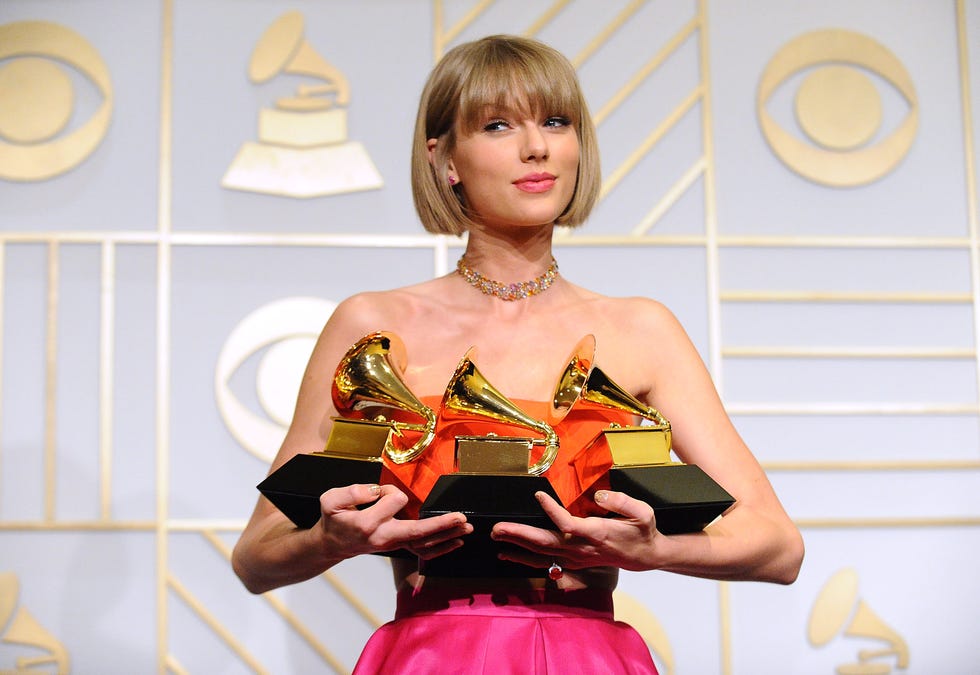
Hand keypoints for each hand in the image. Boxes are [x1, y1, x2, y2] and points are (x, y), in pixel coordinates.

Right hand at [316, 483, 472, 559]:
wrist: (332, 544)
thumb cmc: (334, 519)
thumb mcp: (331, 500)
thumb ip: (352, 492)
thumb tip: (375, 490)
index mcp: (368, 524)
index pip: (393, 500)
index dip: (389, 490)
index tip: (378, 492)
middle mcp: (384, 537)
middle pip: (418, 532)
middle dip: (441, 525)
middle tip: (461, 518)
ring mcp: (393, 545)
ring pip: (424, 544)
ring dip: (447, 535)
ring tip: (466, 528)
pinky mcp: (398, 546)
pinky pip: (423, 551)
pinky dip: (442, 548)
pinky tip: (456, 542)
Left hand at [490, 490, 661, 572]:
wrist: (644, 556)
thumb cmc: (642, 531)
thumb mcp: (642, 513)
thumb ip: (621, 502)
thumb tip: (600, 495)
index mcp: (596, 533)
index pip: (568, 524)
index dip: (551, 511)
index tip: (538, 495)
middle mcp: (582, 548)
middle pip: (546, 543)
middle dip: (519, 536)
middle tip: (497, 528)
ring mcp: (576, 558)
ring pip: (542, 554)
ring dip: (516, 547)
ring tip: (496, 538)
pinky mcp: (572, 561)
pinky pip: (544, 562)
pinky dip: (524, 559)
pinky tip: (507, 555)